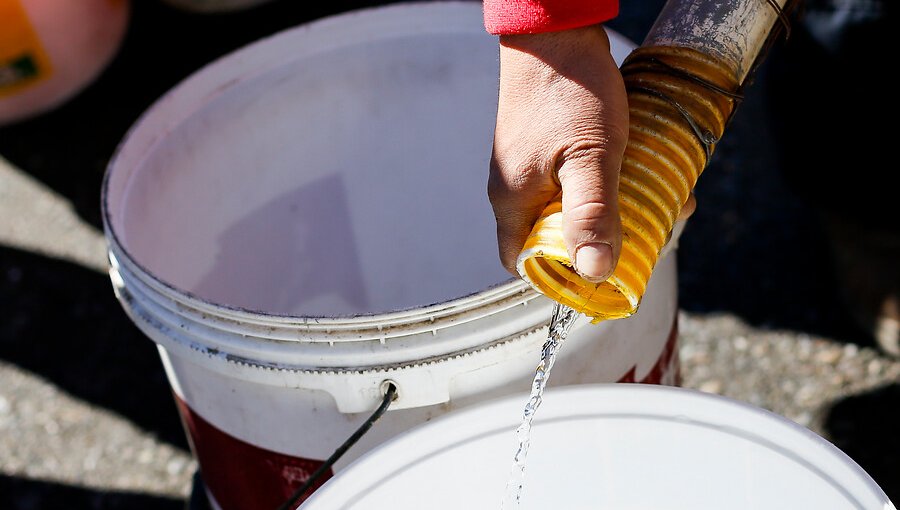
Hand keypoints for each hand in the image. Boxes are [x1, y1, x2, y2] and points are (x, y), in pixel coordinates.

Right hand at [488, 25, 628, 281]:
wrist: (557, 31)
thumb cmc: (569, 91)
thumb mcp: (589, 156)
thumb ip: (591, 214)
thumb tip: (595, 273)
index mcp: (512, 201)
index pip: (521, 262)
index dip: (556, 278)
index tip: (600, 277)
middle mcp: (515, 188)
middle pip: (551, 238)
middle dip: (598, 242)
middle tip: (641, 235)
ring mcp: (530, 166)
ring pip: (568, 208)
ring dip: (610, 212)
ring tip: (653, 202)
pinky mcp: (548, 146)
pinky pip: (575, 181)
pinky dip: (607, 185)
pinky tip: (638, 172)